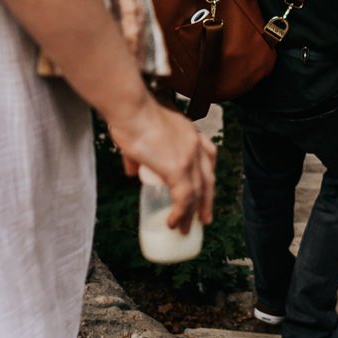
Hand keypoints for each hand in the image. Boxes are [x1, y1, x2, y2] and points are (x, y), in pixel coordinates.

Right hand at [106, 99, 215, 232]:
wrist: (130, 108)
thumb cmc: (129, 116)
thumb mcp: (139, 136)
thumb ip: (136, 155)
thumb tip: (132, 172)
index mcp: (189, 133)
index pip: (208, 156)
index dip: (207, 176)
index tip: (204, 190)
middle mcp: (195, 144)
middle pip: (208, 178)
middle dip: (206, 200)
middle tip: (204, 218)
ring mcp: (189, 157)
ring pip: (196, 193)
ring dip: (191, 214)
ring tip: (184, 229)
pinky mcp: (178, 168)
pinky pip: (184, 198)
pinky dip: (180, 213)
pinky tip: (173, 223)